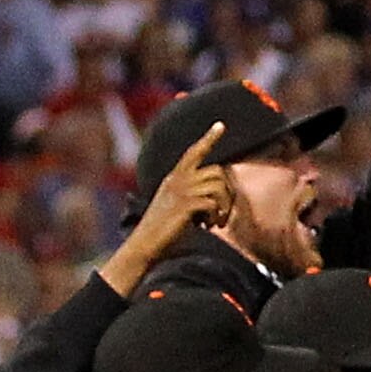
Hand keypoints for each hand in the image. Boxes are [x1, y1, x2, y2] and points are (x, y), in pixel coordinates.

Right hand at [107, 124, 230, 292]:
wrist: (143, 246)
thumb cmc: (160, 232)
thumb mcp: (173, 206)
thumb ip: (189, 197)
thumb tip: (213, 200)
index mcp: (174, 178)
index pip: (193, 152)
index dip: (208, 138)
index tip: (220, 125)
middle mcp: (177, 180)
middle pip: (217, 170)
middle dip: (227, 191)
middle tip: (222, 212)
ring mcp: (181, 192)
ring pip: (218, 186)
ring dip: (223, 206)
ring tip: (216, 222)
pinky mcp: (184, 206)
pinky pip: (213, 203)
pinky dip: (216, 216)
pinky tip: (209, 226)